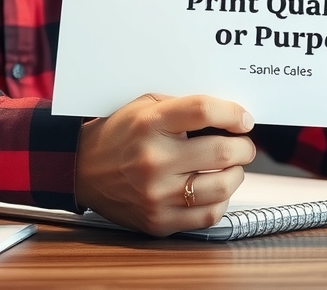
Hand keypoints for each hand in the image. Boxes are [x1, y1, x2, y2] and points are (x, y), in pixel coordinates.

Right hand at [74, 93, 256, 236]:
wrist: (82, 170)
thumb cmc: (119, 135)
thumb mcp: (145, 105)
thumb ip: (185, 106)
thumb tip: (230, 115)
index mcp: (150, 124)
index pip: (204, 111)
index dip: (233, 113)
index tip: (244, 120)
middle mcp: (153, 160)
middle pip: (222, 152)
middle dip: (243, 148)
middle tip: (243, 146)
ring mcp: (156, 194)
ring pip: (222, 186)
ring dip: (236, 175)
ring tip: (231, 168)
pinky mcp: (158, 220)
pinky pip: (208, 215)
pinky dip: (220, 201)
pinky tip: (213, 190)